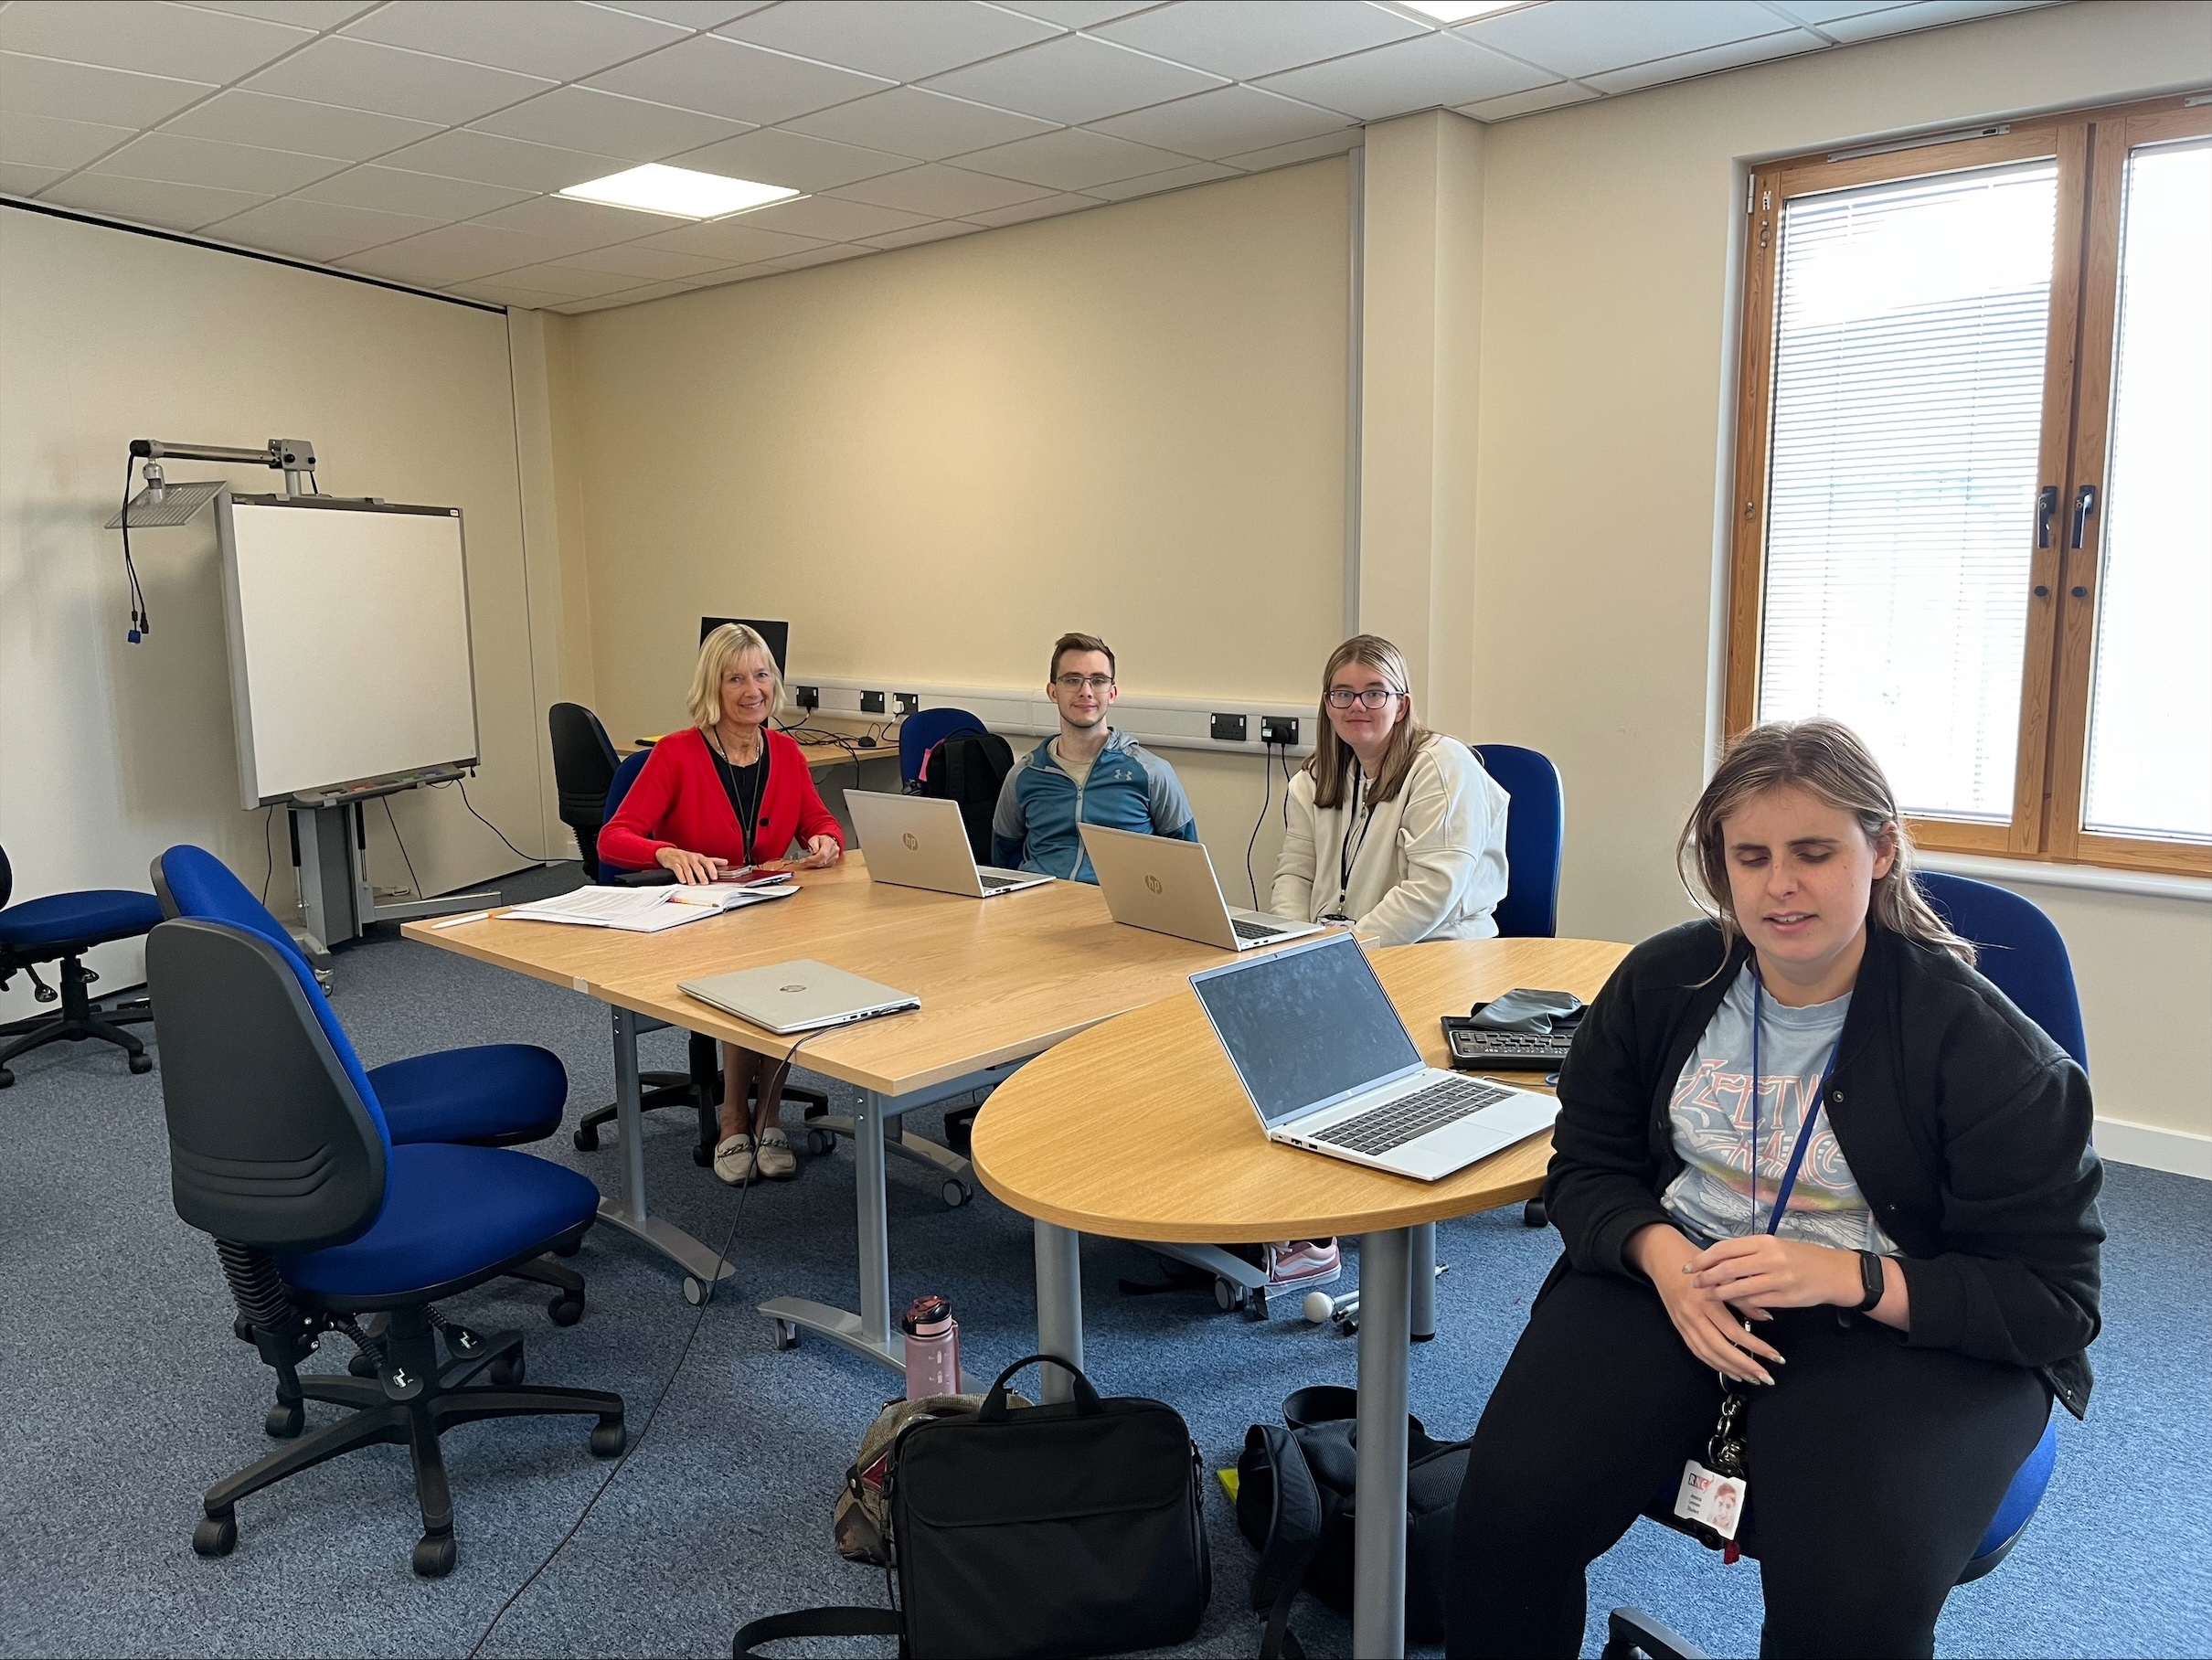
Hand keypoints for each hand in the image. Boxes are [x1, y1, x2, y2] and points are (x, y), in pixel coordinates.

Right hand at [655, 846, 724, 884]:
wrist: (669, 853)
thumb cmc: (687, 857)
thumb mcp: (700, 858)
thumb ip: (712, 861)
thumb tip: (725, 862)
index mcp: (699, 857)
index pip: (708, 862)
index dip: (712, 869)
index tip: (715, 877)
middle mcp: (692, 858)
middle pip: (698, 867)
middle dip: (702, 875)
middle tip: (705, 883)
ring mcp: (682, 860)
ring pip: (688, 869)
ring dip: (691, 877)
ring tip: (693, 884)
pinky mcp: (674, 863)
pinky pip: (678, 869)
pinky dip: (680, 875)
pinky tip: (683, 881)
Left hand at [797, 834, 841, 868]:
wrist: (828, 841)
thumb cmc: (821, 840)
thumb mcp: (815, 838)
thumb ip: (814, 844)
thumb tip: (814, 852)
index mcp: (830, 843)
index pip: (822, 854)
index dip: (813, 859)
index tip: (804, 860)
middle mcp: (834, 851)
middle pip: (822, 861)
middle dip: (811, 862)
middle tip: (803, 862)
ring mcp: (835, 857)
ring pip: (822, 865)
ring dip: (813, 865)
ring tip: (806, 862)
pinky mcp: (833, 862)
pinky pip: (823, 866)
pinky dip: (816, 865)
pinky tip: (812, 863)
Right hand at [1629, 1224, 1785, 1386]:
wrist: (1662, 1255)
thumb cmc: (1695, 1259)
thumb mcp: (1722, 1272)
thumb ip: (1742, 1296)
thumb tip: (1766, 1317)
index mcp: (1706, 1300)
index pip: (1734, 1331)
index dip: (1756, 1347)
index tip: (1775, 1356)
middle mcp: (1693, 1315)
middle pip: (1720, 1348)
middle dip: (1745, 1365)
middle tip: (1766, 1377)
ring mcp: (1683, 1323)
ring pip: (1708, 1353)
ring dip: (1730, 1369)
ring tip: (1751, 1377)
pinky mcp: (1679, 1327)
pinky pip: (1697, 1350)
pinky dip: (1714, 1363)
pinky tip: (1729, 1370)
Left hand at [1688, 1235, 1857, 1315]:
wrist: (1834, 1273)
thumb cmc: (1800, 1257)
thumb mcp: (1774, 1247)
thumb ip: (1749, 1253)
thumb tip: (1717, 1260)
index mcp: (1764, 1242)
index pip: (1725, 1249)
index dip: (1704, 1259)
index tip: (1689, 1267)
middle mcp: (1770, 1258)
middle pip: (1728, 1269)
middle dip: (1706, 1277)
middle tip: (1694, 1284)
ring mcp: (1778, 1279)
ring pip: (1739, 1288)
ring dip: (1720, 1293)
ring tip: (1708, 1296)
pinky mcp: (1785, 1298)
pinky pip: (1755, 1303)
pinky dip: (1741, 1304)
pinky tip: (1734, 1304)